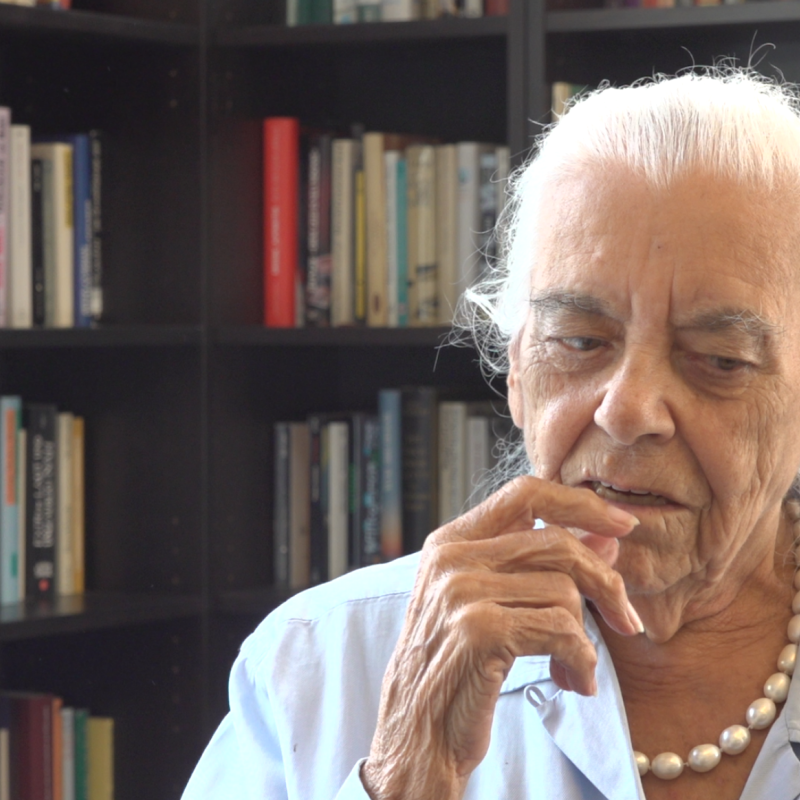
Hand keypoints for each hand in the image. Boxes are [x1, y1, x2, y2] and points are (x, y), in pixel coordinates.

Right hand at [361, 476, 640, 799]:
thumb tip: (605, 538)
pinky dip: (581, 661)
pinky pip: (561, 630)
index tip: (623, 525)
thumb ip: (541, 567)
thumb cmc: (456, 670)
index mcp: (451, 542)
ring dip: (586, 638)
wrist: (417, 735)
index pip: (525, 493)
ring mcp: (460, 590)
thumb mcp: (494, 607)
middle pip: (556, 542)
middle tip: (628, 619)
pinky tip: (573, 683)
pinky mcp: (477, 629)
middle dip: (605, 582)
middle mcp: (451, 557)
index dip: (581, 503)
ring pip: (564, 590)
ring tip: (576, 669)